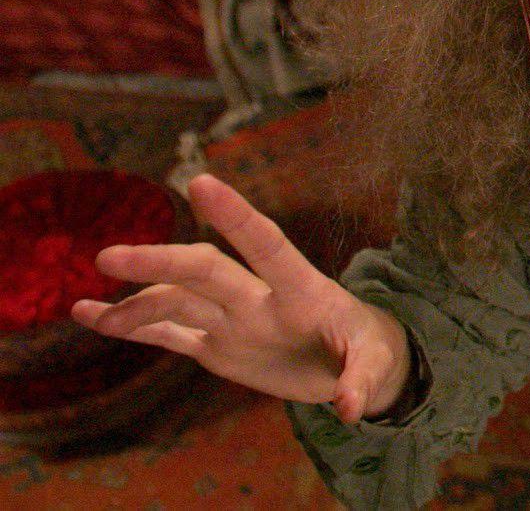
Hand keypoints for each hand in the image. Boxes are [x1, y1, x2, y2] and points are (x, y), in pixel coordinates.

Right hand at [71, 173, 410, 423]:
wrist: (354, 362)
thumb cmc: (371, 351)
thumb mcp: (377, 365)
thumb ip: (362, 382)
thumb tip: (351, 408)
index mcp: (302, 291)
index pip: (266, 244)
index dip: (236, 216)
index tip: (201, 183)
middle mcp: (260, 298)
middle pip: (206, 271)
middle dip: (161, 262)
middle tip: (110, 256)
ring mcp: (234, 319)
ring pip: (179, 301)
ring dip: (137, 303)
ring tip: (92, 312)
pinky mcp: (217, 346)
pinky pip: (168, 334)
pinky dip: (131, 327)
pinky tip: (89, 315)